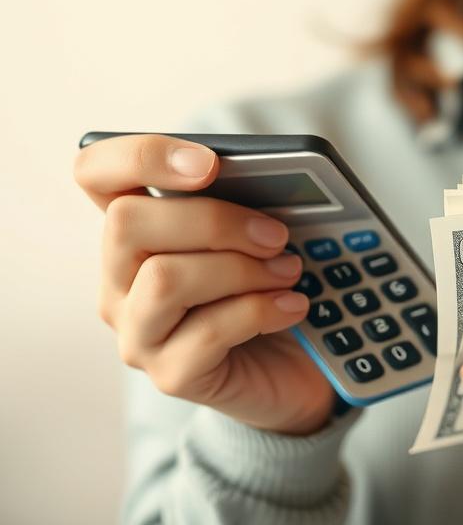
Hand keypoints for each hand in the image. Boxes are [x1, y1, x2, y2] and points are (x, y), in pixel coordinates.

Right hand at [74, 134, 335, 435]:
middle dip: (214, 219)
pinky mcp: (170, 375)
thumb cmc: (272, 284)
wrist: (298, 367)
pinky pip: (208, 332)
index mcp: (136, 229)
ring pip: (165, 278)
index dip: (141, 155)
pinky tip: (293, 306)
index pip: (95, 172)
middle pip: (128, 221)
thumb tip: (272, 179)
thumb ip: (248, 199)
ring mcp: (138, 331)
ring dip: (241, 268)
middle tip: (276, 233)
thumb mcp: (259, 231)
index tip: (210, 163)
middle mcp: (120, 279)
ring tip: (289, 271)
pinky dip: (261, 310)